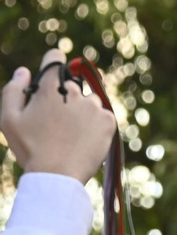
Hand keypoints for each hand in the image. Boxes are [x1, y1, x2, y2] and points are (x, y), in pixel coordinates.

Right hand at [0, 50, 115, 182]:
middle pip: (72, 84)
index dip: (52, 62)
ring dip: (81, 111)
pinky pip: (102, 116)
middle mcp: (76, 92)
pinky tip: (82, 139)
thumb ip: (13, 90)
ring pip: (89, 101)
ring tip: (69, 134)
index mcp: (51, 87)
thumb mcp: (9, 119)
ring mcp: (95, 106)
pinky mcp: (109, 121)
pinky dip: (94, 124)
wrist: (57, 175)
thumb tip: (25, 71)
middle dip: (64, 97)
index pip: (55, 58)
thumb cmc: (29, 147)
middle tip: (55, 121)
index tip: (52, 73)